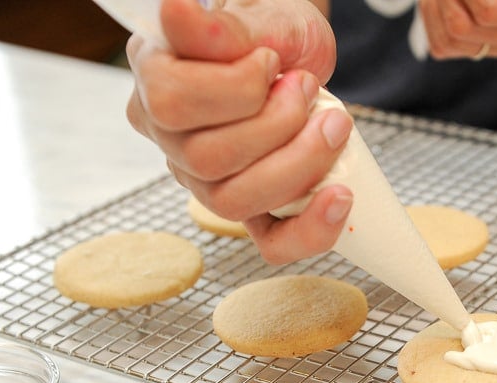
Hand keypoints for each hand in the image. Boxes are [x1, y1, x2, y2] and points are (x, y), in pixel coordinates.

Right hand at [126, 0, 354, 263]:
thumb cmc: (275, 32)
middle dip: (276, 125)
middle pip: (206, 159)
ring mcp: (205, 181)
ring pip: (233, 203)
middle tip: (307, 89)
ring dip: (298, 165)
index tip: (271, 61)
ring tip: (332, 124)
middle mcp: (170, 138)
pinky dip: (310, 229)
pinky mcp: (252, 211)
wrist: (303, 55)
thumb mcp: (260, 18)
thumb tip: (175, 12)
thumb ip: (222, 28)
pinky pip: (271, 245)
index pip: (172, 102)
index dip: (234, 88)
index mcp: (155, 80)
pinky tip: (341, 198)